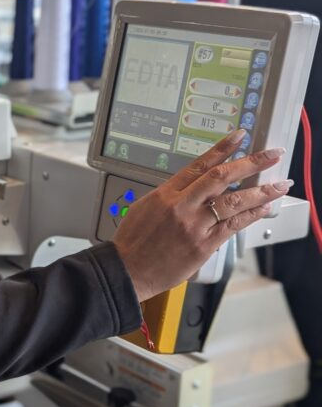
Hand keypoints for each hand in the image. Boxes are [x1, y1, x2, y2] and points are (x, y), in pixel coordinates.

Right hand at [113, 129, 291, 302]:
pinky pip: (233, 226)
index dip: (222, 148)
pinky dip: (251, 215)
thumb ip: (170, 197)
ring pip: (234, 202)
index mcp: (165, 194)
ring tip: (280, 184)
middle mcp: (181, 206)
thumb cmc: (132, 243)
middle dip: (252, 163)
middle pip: (222, 177)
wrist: (127, 270)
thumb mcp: (144, 208)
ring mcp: (194, 226)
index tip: (240, 136)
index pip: (199, 165)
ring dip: (262, 191)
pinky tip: (264, 208)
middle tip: (273, 154)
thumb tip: (191, 189)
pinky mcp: (203, 245)